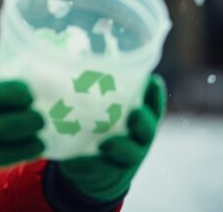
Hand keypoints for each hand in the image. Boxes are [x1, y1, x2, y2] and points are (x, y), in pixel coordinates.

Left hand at [57, 74, 166, 200]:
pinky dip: (90, 165)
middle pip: (147, 129)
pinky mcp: (109, 173)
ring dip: (120, 147)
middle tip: (133, 113)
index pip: (153, 104)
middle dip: (143, 120)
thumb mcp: (100, 106)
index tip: (152, 80)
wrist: (93, 168)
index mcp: (139, 117)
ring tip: (106, 144)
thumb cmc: (96, 126)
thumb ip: (94, 86)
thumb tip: (67, 49)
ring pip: (130, 153)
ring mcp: (127, 157)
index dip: (155, 95)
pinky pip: (102, 170)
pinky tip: (77, 160)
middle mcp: (138, 137)